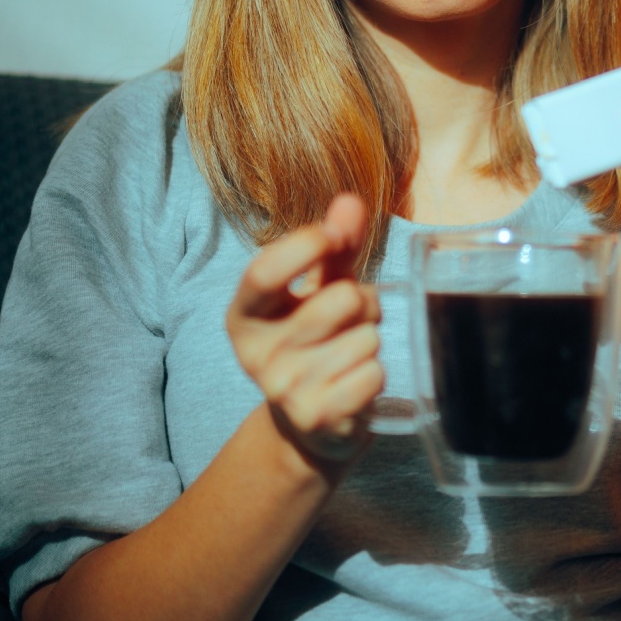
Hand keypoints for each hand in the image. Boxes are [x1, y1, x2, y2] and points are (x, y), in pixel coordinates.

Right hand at [226, 194, 382, 466]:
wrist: (310, 420)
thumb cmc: (317, 337)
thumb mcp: (320, 286)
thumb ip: (335, 245)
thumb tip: (349, 201)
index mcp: (244, 313)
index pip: (264, 272)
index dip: (304, 245)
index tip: (332, 236)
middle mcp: (255, 353)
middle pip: (338, 301)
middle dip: (363, 301)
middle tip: (354, 315)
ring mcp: (284, 389)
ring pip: (364, 339)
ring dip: (371, 339)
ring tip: (351, 349)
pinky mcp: (315, 418)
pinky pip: (372, 375)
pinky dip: (376, 373)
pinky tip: (355, 380)